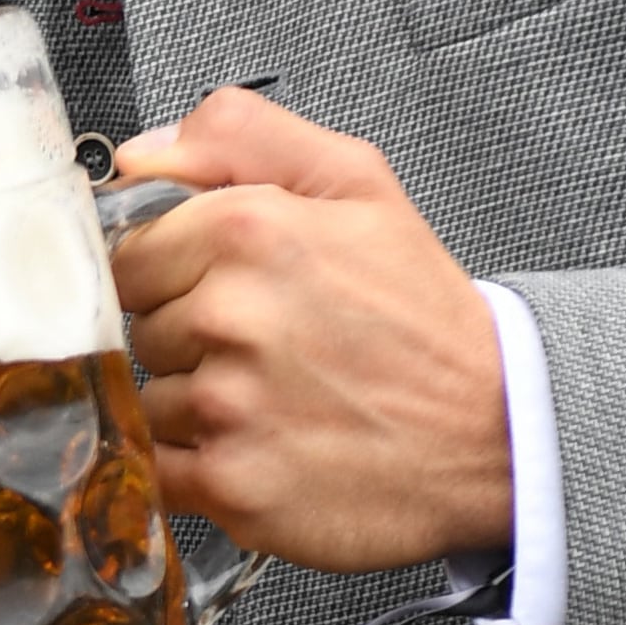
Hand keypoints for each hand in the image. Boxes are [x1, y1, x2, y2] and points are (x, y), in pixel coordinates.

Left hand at [111, 92, 511, 568]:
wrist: (495, 431)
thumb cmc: (424, 318)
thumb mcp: (357, 183)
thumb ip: (241, 139)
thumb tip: (141, 153)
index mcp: (249, 230)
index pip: (130, 253)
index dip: (175, 273)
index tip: (227, 291)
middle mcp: (230, 316)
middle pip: (138, 327)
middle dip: (191, 337)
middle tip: (272, 345)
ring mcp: (227, 406)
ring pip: (150, 399)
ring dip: (198, 404)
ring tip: (279, 397)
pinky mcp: (232, 484)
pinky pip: (163, 469)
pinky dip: (202, 465)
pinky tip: (264, 446)